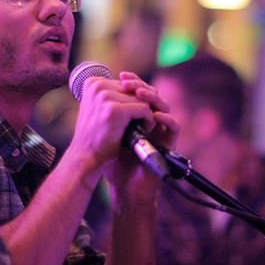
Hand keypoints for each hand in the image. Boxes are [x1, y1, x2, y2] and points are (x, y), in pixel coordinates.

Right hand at [66, 71, 176, 188]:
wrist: (86, 157)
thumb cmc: (97, 136)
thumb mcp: (102, 108)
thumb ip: (116, 95)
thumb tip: (142, 87)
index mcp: (93, 82)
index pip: (127, 84)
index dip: (134, 101)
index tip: (132, 116)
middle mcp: (98, 85)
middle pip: (136, 90)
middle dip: (141, 107)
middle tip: (138, 124)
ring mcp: (105, 96)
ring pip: (142, 99)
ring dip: (146, 115)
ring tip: (139, 128)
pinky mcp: (115, 110)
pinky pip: (144, 109)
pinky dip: (148, 121)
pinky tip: (143, 130)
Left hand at [107, 72, 178, 201]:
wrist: (124, 187)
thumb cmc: (112, 162)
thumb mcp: (104, 133)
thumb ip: (102, 113)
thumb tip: (91, 89)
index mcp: (136, 115)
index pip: (139, 91)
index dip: (133, 81)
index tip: (121, 77)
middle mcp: (150, 120)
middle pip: (152, 95)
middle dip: (141, 86)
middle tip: (127, 83)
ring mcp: (161, 130)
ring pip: (164, 106)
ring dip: (152, 98)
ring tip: (139, 96)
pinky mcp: (169, 143)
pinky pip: (173, 125)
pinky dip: (165, 118)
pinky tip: (153, 116)